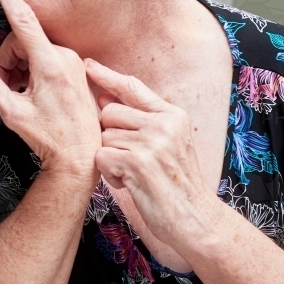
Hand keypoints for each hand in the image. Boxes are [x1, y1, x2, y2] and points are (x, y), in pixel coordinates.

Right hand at [0, 0, 99, 179]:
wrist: (82, 158)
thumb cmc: (50, 139)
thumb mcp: (13, 114)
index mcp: (50, 65)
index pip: (23, 21)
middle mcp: (65, 57)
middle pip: (22, 42)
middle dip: (6, 61)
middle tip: (2, 87)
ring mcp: (73, 62)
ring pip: (33, 50)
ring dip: (18, 67)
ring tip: (19, 94)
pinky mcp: (76, 68)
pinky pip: (46, 57)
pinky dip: (32, 71)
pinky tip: (33, 93)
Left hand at [86, 59, 219, 243]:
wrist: (196, 219)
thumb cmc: (175, 184)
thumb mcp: (169, 144)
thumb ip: (142, 120)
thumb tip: (104, 97)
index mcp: (173, 115)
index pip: (133, 87)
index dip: (107, 75)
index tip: (88, 65)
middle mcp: (164, 123)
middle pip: (109, 112)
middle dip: (110, 135)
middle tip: (130, 159)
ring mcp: (152, 142)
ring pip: (104, 136)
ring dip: (110, 158)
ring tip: (134, 174)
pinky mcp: (138, 162)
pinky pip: (101, 157)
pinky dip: (108, 174)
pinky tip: (129, 184)